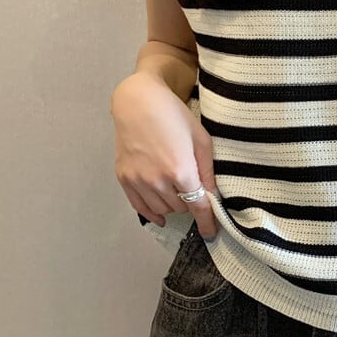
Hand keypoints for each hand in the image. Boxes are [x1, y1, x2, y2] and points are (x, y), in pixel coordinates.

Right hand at [110, 73, 219, 239]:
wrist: (138, 102)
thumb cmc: (174, 116)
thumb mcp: (201, 140)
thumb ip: (208, 171)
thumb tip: (213, 196)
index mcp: (180, 171)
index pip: (198, 207)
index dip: (207, 222)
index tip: (211, 234)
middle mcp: (157, 181)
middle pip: (180, 208)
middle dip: (190, 202)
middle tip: (193, 187)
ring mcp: (138, 181)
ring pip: (162, 209)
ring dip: (173, 205)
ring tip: (177, 190)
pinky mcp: (123, 178)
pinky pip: (140, 207)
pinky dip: (152, 214)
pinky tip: (160, 216)